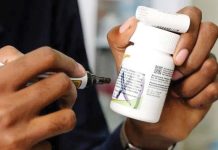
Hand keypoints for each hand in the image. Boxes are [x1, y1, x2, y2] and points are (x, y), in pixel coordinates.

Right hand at [0, 46, 85, 149]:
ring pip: (67, 117)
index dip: (66, 61)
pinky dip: (46, 140)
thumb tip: (48, 61)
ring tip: (55, 114)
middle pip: (63, 84)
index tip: (76, 69)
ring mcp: (16, 134)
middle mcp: (8, 108)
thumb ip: (8, 62)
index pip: (45, 58)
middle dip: (71, 89)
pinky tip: (32, 139)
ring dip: (66, 114)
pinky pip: (50, 144)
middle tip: (65, 95)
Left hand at [108, 6, 217, 148]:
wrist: (147, 118)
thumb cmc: (137, 87)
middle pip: (210, 33)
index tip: (174, 56)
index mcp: (172, 38)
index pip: (191, 17)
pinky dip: (196, 98)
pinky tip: (185, 101)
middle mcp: (191, 49)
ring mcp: (202, 68)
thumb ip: (118, 41)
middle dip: (192, 58)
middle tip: (174, 74)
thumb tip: (131, 24)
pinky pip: (214, 88)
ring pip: (212, 65)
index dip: (188, 32)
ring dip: (190, 83)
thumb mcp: (123, 63)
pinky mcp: (209, 88)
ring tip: (174, 90)